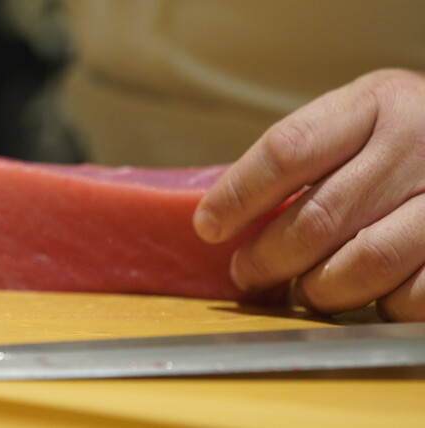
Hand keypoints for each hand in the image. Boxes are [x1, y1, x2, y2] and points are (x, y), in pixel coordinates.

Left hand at [194, 69, 424, 321]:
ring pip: (362, 264)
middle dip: (267, 258)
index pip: (286, 151)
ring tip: (304, 288)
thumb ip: (304, 161)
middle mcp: (414, 143)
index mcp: (373, 103)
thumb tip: (227, 217)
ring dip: (318, 289)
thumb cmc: (403, 141)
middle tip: (247, 272)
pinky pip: (411, 296)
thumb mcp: (357, 122)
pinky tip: (368, 293)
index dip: (237, 195)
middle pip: (317, 218)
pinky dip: (379, 305)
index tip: (208, 225)